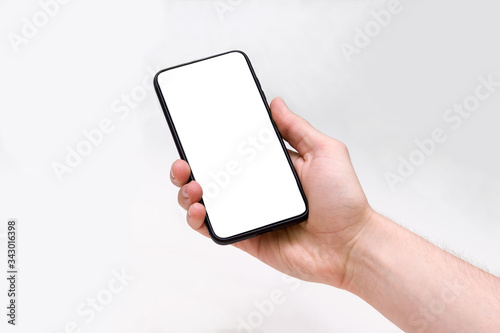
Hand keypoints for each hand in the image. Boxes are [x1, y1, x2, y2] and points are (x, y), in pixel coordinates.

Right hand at [170, 97, 373, 287]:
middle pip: (214, 176)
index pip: (234, 152)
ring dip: (189, 192)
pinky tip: (198, 210)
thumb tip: (275, 104)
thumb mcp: (324, 152)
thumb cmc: (344, 201)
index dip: (212, 144)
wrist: (351, 245)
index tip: (196, 133)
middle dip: (190, 167)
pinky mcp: (248, 238)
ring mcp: (250, 214)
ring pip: (208, 202)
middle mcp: (257, 190)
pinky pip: (216, 229)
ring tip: (192, 186)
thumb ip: (297, 129)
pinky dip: (198, 221)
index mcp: (272, 168)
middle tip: (184, 162)